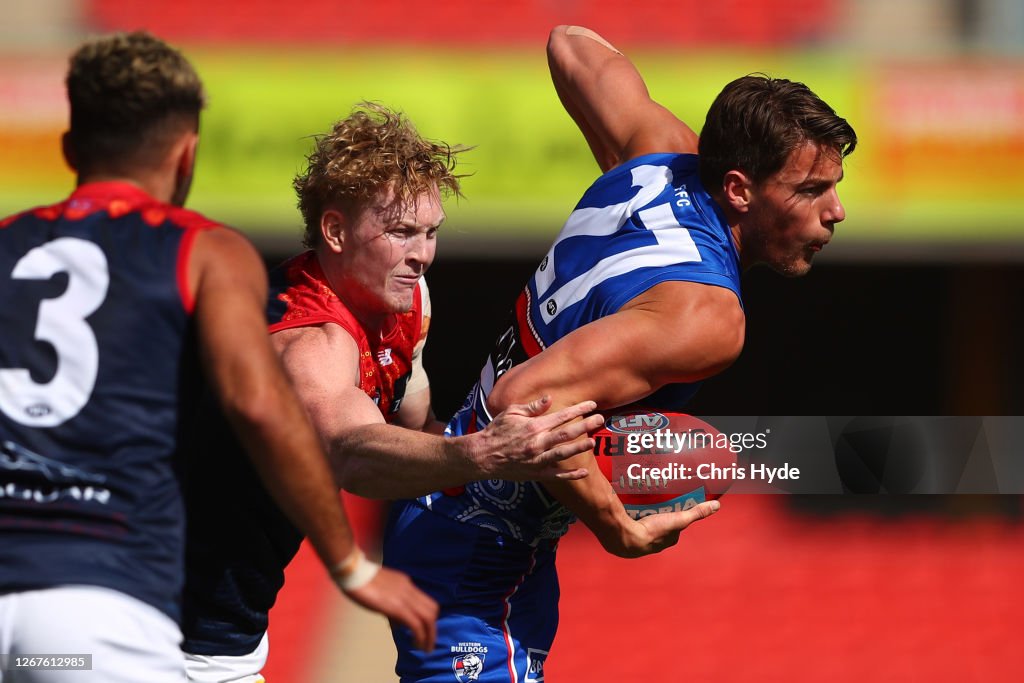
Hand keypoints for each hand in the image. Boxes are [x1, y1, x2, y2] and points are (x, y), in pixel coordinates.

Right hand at [343, 566, 438, 651]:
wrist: (353, 572)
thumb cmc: (359, 581)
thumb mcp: (380, 591)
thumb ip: (389, 605)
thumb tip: (395, 622)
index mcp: (405, 583)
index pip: (425, 601)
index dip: (427, 618)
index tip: (424, 631)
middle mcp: (409, 589)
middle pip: (432, 609)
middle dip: (432, 628)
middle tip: (428, 642)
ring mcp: (405, 597)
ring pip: (428, 618)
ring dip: (429, 636)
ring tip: (425, 648)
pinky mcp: (398, 607)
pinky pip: (416, 624)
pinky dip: (420, 636)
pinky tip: (416, 644)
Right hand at [468, 396, 603, 480]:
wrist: (482, 456)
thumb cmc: (496, 432)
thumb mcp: (511, 413)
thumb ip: (532, 407)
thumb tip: (549, 399)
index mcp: (534, 426)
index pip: (562, 416)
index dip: (579, 410)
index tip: (592, 405)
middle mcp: (538, 443)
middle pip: (567, 433)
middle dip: (586, 425)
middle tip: (601, 419)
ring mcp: (538, 460)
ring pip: (564, 453)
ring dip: (580, 447)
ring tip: (593, 441)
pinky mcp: (536, 473)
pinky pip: (557, 475)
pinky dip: (571, 475)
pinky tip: (584, 472)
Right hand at [609, 500, 720, 557]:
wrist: (625, 538)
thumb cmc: (654, 531)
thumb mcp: (679, 519)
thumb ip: (696, 512)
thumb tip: (716, 506)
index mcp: (667, 540)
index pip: (675, 525)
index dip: (674, 514)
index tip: (671, 503)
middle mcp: (655, 543)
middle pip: (659, 524)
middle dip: (658, 514)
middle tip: (655, 500)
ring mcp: (640, 541)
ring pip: (645, 525)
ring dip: (644, 515)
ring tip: (641, 502)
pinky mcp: (627, 536)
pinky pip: (631, 525)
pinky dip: (631, 518)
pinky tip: (629, 509)